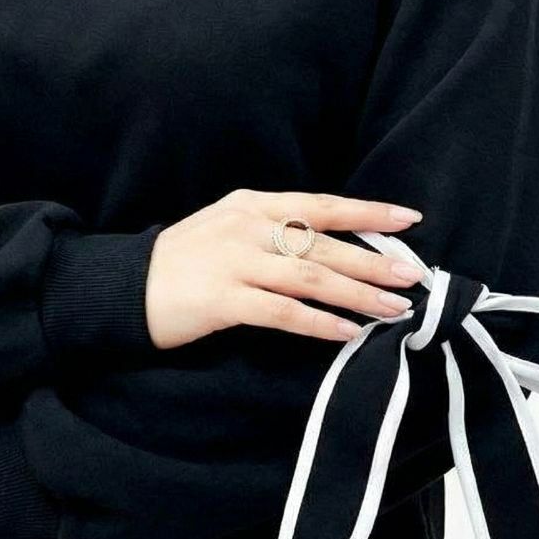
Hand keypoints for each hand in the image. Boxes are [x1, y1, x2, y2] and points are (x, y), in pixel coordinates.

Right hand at [145, 188, 426, 348]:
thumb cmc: (182, 263)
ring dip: (358, 294)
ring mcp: (233, 262)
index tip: (409, 219)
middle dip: (374, 261)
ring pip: (311, 277)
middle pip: (324, 244)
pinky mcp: (222, 300)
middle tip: (414, 276)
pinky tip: (347, 333)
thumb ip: (272, 232)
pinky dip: (319, 323)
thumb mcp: (226, 230)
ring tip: (395, 308)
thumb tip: (335, 248)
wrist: (123, 289)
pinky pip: (283, 313)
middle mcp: (246, 227)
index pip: (321, 205)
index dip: (367, 212)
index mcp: (250, 205)